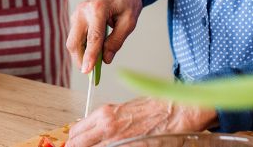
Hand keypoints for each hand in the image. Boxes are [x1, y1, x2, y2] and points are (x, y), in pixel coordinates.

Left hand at [65, 98, 216, 146]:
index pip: (75, 132)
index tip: (76, 145)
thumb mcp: (124, 110)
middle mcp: (106, 126)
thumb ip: (106, 122)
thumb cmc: (156, 109)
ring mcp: (116, 140)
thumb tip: (96, 133)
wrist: (178, 112)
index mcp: (104, 114)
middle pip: (76, 144)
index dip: (74, 142)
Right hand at [66, 0, 142, 74]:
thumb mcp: (129, 22)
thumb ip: (116, 41)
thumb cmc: (126, 2)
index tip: (87, 72)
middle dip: (80, 60)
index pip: (92, 38)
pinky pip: (75, 37)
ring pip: (72, 41)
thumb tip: (105, 59)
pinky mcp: (75, 18)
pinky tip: (92, 51)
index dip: (89, 57)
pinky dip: (82, 48)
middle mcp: (82, 11)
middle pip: (74, 42)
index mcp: (98, 9)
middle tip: (91, 73)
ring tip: (94, 63)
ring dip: (81, 55)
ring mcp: (76, 14)